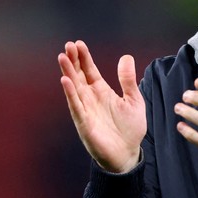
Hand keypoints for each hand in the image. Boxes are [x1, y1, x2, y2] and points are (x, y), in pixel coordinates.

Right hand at [58, 40, 145, 173]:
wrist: (127, 154)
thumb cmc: (130, 129)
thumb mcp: (134, 100)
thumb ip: (128, 80)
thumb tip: (126, 57)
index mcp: (102, 92)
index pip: (90, 71)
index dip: (84, 58)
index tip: (78, 44)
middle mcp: (91, 99)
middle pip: (79, 76)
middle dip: (73, 61)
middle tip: (68, 45)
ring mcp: (86, 110)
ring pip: (74, 88)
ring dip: (68, 73)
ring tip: (62, 57)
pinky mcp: (84, 123)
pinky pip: (76, 106)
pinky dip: (70, 94)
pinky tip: (65, 81)